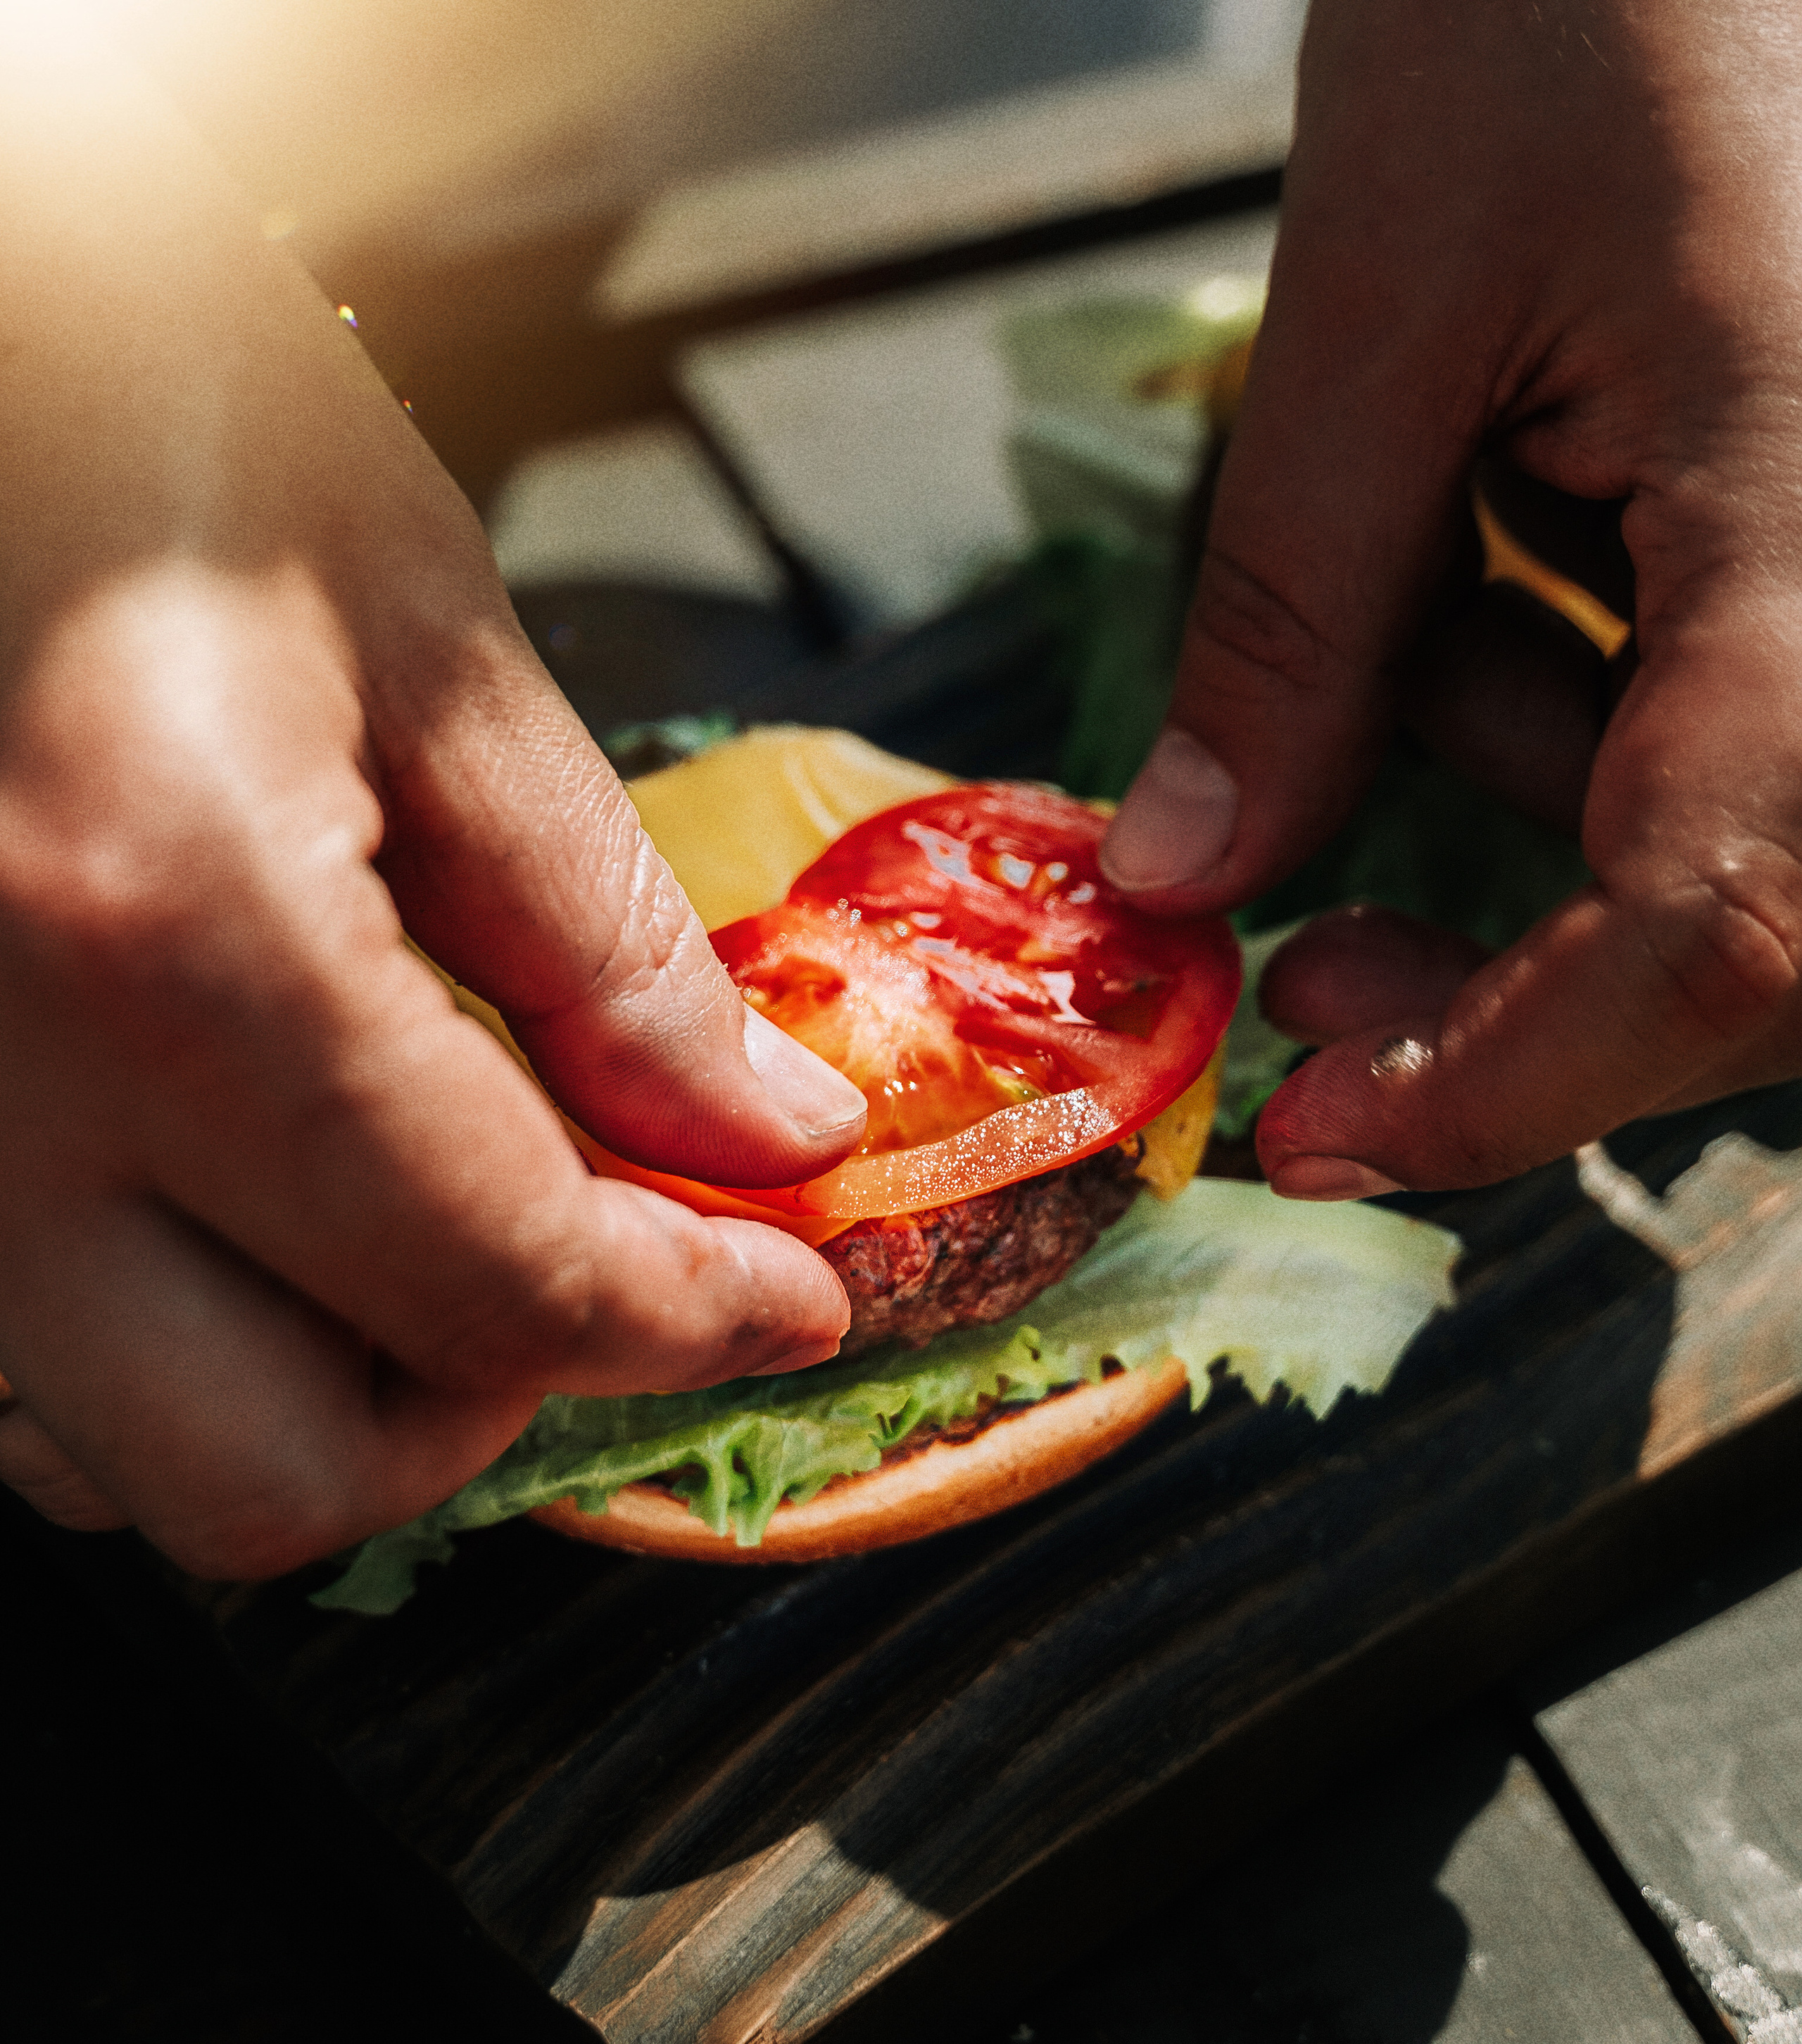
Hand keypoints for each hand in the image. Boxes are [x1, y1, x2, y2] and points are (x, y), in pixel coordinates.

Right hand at [0, 15, 864, 1576]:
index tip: (790, 1291)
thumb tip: (761, 1135)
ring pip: (123, 1462)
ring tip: (441, 1210)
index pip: (493, 1272)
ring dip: (327, 1387)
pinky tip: (267, 1188)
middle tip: (608, 1263)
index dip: (687, 1314)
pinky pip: (19, 1368)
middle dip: (492, 1402)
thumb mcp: (425, 644)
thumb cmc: (136, 398)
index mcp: (164, 931)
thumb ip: (607, 939)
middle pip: (275, 1474)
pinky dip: (181, 1332)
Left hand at [1100, 0, 1801, 1197]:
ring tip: (1401, 626)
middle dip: (1513, 994)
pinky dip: (1571, 712)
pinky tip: (1492, 568)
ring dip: (1526, 814)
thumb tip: (1188, 881)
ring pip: (1732, 848)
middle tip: (1298, 975)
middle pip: (1751, 939)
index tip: (1320, 1133)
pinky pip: (1717, 726)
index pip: (1722, 924)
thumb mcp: (1382, 310)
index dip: (1517, 1079)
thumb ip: (1292, 625)